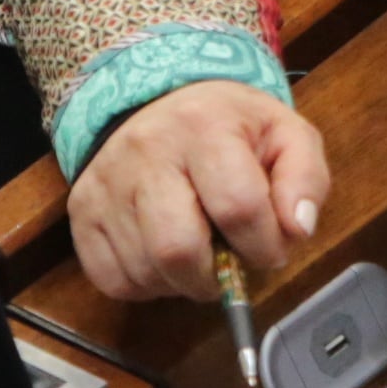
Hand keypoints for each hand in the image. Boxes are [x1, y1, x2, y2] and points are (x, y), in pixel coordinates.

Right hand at [66, 80, 329, 302]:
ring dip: (182, 283)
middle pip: (177, 249)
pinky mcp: (81, 212)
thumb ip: (305, 179)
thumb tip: (298, 230)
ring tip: (201, 255)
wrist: (161, 102)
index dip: (263, 245)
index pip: (237, 206)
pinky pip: (113, 280)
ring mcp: (106, 184)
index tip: (274, 250)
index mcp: (205, 125)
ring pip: (144, 271)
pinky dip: (148, 286)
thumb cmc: (231, 127)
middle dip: (215, 276)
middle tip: (230, 266)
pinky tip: (167, 260)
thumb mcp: (286, 134)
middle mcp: (146, 152)